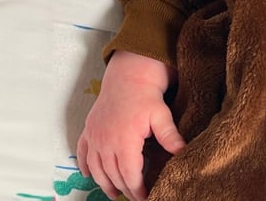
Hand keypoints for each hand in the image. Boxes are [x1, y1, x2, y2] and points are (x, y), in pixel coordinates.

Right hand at [76, 51, 184, 200]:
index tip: (146, 197)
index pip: (129, 175)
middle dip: (124, 189)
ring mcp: (94, 136)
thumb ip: (170, 136)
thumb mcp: (161, 115)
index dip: (137, 190)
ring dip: (104, 183)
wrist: (128, 76)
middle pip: (113, 174)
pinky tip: (89, 175)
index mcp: (124, 141)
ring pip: (96, 168)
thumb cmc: (146, 96)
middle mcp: (105, 141)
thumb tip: (183, 152)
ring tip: (113, 194)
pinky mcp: (89, 129)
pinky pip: (82, 152)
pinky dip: (84, 165)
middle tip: (134, 197)